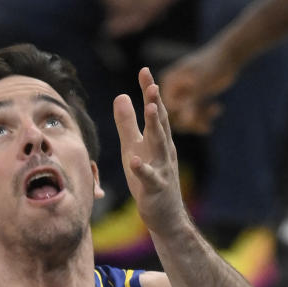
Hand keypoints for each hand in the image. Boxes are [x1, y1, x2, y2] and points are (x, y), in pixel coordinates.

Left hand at [113, 66, 184, 237]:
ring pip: (160, 145)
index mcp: (158, 139)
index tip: (144, 70)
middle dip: (157, 103)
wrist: (166, 216)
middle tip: (152, 84)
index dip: (150, 91)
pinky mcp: (156, 189)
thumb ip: (127, 124)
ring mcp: (163, 169)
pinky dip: (143, 169)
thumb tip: (121, 95)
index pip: (156, 111)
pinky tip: (135, 160)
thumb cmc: (149, 180)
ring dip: (155, 127)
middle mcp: (164, 150)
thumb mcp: (134, 148)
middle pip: (161, 123)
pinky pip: (150, 178)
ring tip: (150, 109)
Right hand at [160, 41, 236, 133]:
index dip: (180, 116)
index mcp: (169, 82)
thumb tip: (185, 121)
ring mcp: (183, 94)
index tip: (196, 119)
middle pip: (175, 115)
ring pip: (185, 118)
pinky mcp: (193, 99)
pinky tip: (218, 108)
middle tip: (206, 122)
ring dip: (200, 118)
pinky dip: (205, 115)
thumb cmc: (215, 65)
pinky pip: (194, 115)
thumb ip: (193, 103)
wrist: (230, 54)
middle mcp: (173, 89)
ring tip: (216, 110)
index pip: (168, 108)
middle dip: (191, 120)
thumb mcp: (203, 84)